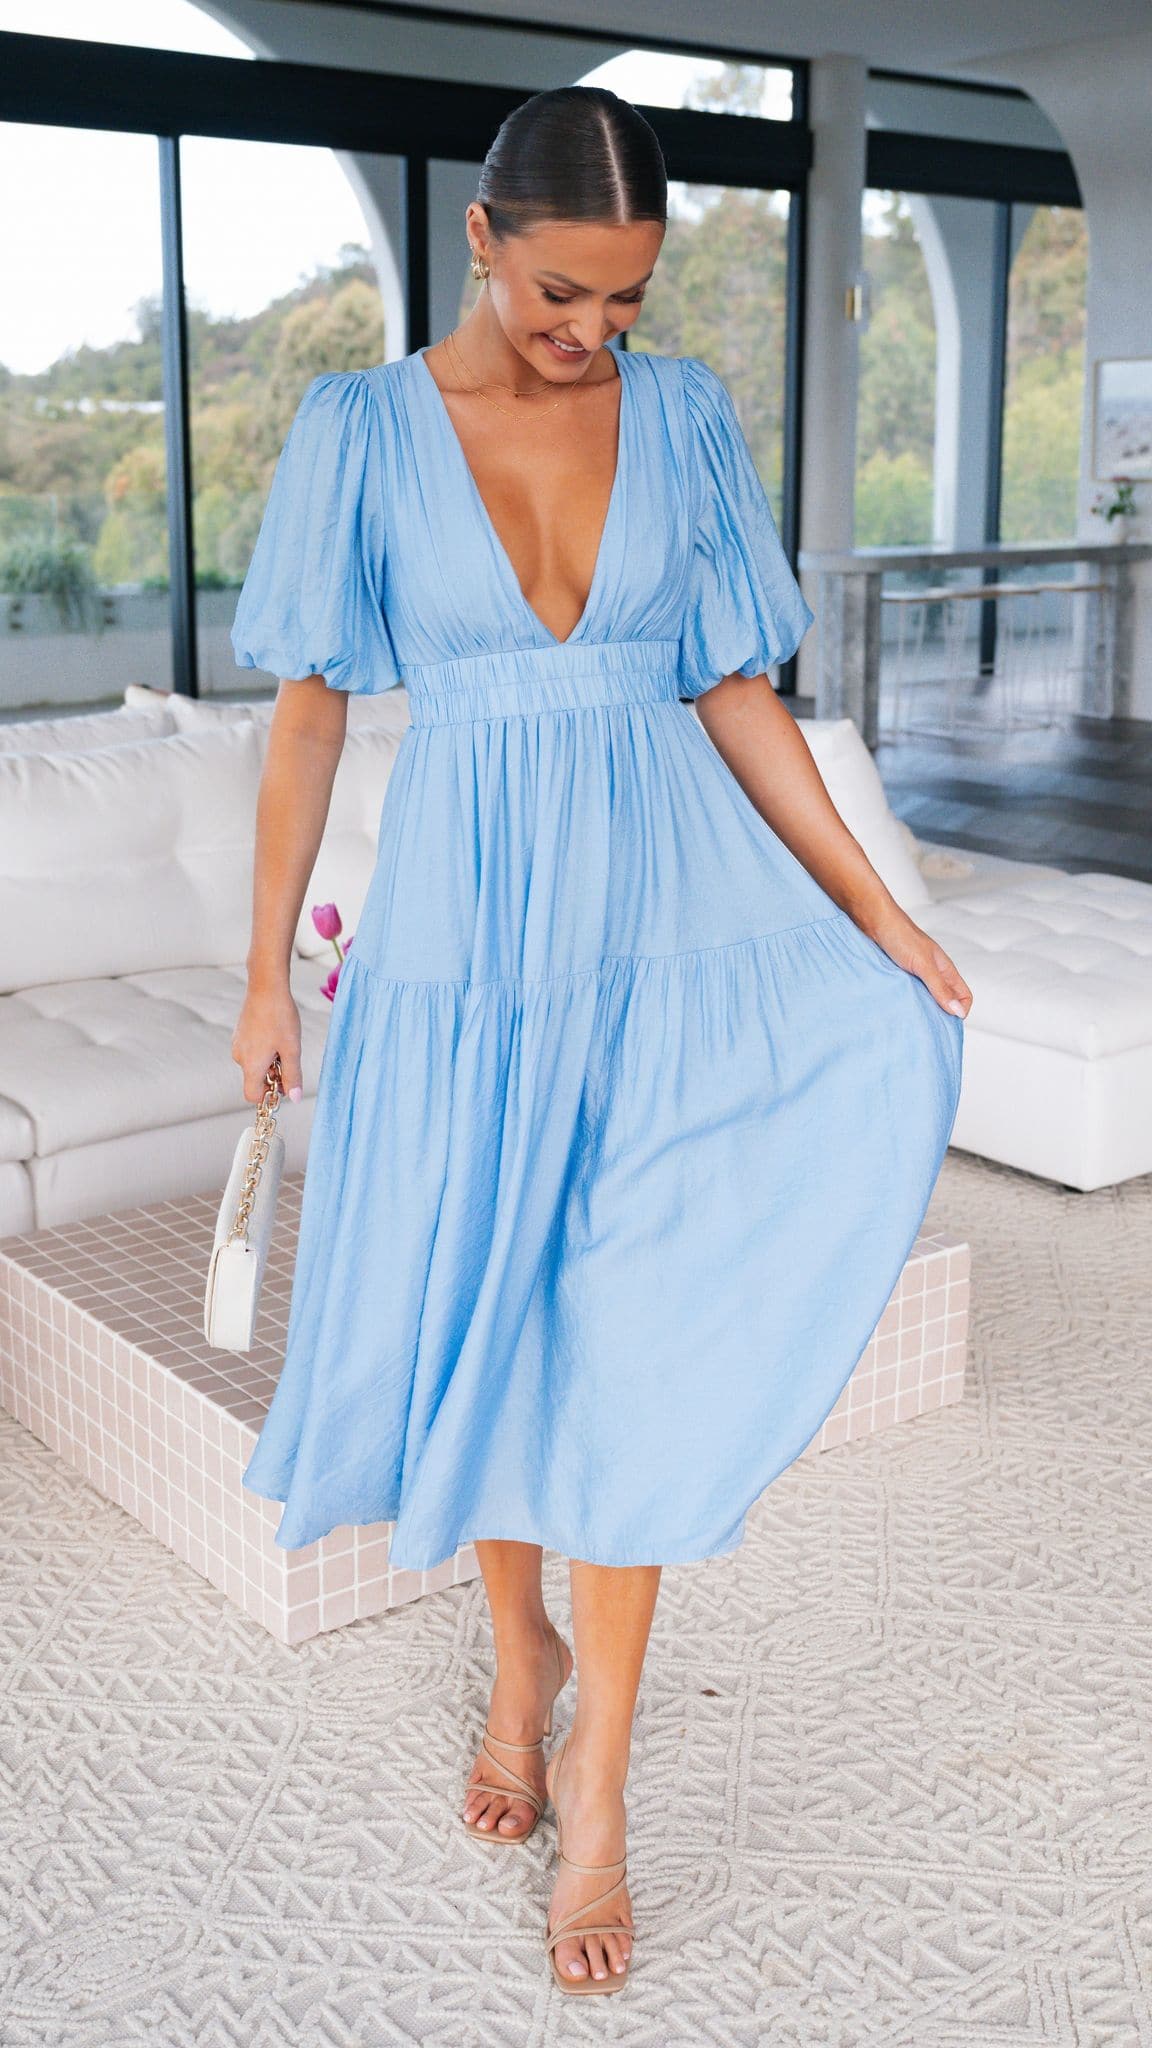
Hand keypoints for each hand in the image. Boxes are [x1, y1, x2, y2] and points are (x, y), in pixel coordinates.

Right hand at [232, 982, 303, 1103]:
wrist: (266, 987)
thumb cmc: (280, 1017)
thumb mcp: (292, 1049)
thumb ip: (293, 1076)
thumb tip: (294, 1098)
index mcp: (251, 1065)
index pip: (252, 1096)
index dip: (268, 1095)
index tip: (284, 1084)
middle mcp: (239, 1057)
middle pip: (255, 1079)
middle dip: (273, 1075)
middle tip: (289, 1057)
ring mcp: (237, 1044)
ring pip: (255, 1064)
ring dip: (270, 1061)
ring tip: (284, 1042)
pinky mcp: (239, 1034)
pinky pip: (252, 1051)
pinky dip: (264, 1050)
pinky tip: (275, 1034)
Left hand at [862, 901, 972, 1018]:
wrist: (872, 920)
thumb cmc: (899, 935)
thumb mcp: (922, 964)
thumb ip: (939, 987)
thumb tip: (958, 1012)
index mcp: (945, 969)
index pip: (964, 996)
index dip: (960, 1010)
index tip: (946, 1023)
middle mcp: (933, 973)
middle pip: (945, 1001)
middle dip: (940, 1014)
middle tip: (927, 1027)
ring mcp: (915, 975)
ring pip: (926, 999)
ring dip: (921, 1010)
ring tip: (911, 1019)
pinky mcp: (899, 976)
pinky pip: (908, 995)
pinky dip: (906, 1003)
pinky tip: (898, 1008)